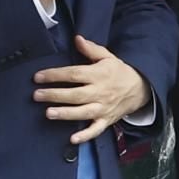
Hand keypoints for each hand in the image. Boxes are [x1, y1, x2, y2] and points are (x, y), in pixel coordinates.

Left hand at [33, 35, 151, 143]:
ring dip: (66, 113)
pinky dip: (85, 135)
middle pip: (75, 94)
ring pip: (83, 112)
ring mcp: (104, 107)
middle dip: (55, 95)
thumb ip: (91, 49)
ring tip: (49, 113)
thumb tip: (76, 38)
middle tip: (37, 95)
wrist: (141, 88)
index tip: (38, 77)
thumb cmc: (119, 72)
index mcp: (99, 74)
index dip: (55, 75)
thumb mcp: (108, 57)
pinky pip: (96, 129)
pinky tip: (72, 139)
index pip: (74, 74)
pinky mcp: (107, 120)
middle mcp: (101, 92)